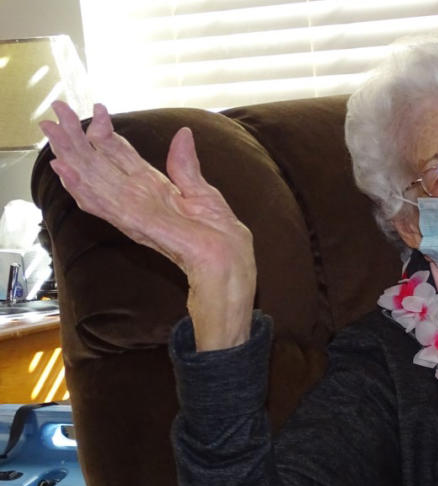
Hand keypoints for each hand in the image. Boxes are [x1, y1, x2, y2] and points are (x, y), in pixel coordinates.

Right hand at [39, 101, 255, 349]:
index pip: (123, 158)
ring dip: (72, 160)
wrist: (228, 262)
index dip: (106, 135)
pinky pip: (106, 204)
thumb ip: (185, 165)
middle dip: (77, 143)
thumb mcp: (203, 192)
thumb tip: (182, 132)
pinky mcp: (139, 224)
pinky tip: (66, 171)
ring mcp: (135, 213)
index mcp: (154, 191)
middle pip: (102, 168)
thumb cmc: (220, 235)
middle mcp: (139, 201)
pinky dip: (84, 188)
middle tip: (52, 115)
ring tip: (50, 137)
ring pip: (96, 183)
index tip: (93, 111)